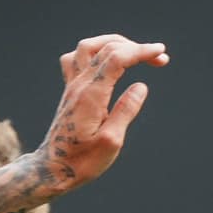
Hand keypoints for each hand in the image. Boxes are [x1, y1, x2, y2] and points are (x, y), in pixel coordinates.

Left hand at [39, 34, 167, 192]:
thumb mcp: (110, 142)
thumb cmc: (81, 162)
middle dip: (136, 47)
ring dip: (114, 42)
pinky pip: (76, 59)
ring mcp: (71, 87)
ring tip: (134, 52)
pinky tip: (107, 61)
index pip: (117, 58)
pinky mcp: (69, 91)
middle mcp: (79, 86)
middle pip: (107, 48)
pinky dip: (95, 52)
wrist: (52, 170)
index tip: (161, 54)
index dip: (141, 51)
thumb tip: (141, 86)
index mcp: (90, 97)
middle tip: (158, 59)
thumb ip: (125, 112)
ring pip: (88, 47)